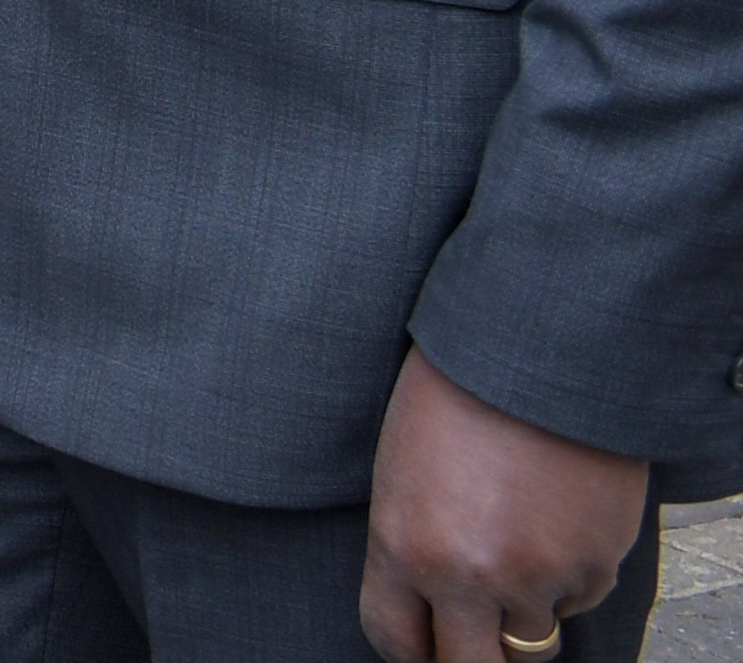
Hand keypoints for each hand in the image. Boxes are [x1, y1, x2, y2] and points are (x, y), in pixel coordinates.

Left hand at [362, 349, 644, 662]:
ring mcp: (537, 576)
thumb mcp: (403, 472)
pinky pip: (576, 599)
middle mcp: (469, 574)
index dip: (409, 647)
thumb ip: (413, 548)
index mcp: (403, 545)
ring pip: (530, 637)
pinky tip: (555, 516)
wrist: (541, 356)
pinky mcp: (594, 566)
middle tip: (474, 631)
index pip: (393, 638)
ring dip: (524, 607)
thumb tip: (432, 608)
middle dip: (469, 655)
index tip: (421, 641)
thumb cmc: (456, 396)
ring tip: (515, 540)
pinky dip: (568, 575)